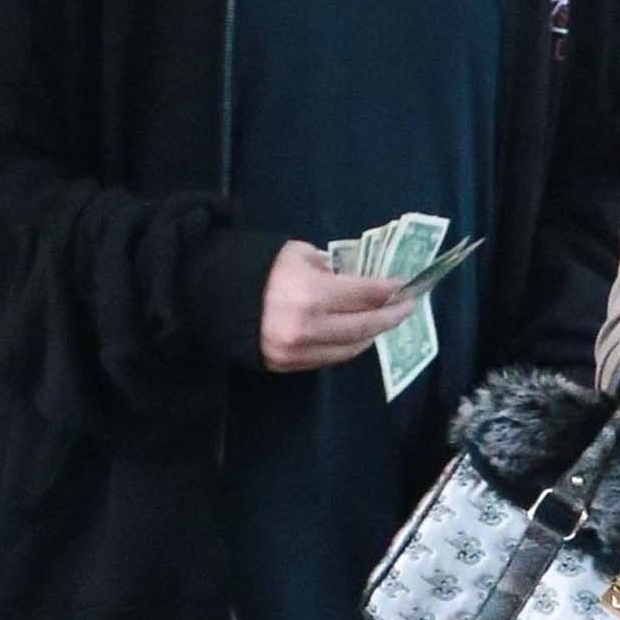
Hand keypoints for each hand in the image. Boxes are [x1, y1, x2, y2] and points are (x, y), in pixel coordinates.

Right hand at [259, 243, 414, 372]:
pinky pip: (329, 358)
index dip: (391, 290)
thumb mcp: (298, 254)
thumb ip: (333, 270)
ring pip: (351, 349)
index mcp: (312, 294)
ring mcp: (298, 351)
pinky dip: (348, 346)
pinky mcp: (288, 365)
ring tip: (383, 320)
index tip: (408, 287)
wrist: (210, 294)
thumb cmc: (257, 267)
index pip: (367, 294)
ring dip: (372, 334)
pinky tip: (357, 334)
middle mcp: (309, 328)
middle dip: (392, 316)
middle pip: (366, 326)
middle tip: (408, 307)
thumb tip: (360, 282)